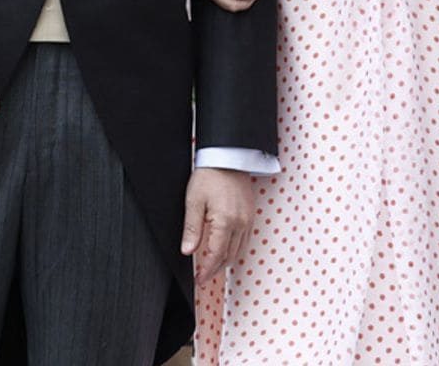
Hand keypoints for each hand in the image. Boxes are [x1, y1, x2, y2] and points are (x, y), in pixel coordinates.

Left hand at [180, 167, 254, 282]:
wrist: (227, 158)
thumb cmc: (209, 176)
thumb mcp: (194, 201)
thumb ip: (192, 228)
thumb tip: (188, 251)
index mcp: (225, 222)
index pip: (216, 255)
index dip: (207, 270)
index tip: (199, 280)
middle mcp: (240, 224)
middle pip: (228, 257)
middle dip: (215, 269)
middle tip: (203, 277)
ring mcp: (248, 221)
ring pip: (238, 251)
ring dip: (225, 261)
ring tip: (212, 267)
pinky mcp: (250, 216)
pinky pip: (244, 241)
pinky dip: (234, 250)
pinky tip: (225, 250)